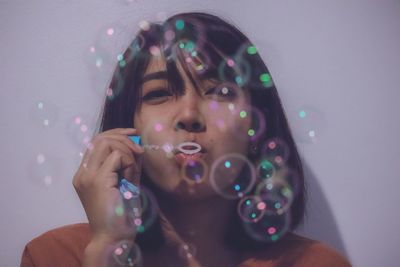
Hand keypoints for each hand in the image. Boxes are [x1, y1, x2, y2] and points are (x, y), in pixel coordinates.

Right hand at [73, 128, 143, 255]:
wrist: (113, 238)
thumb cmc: (121, 215)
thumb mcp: (127, 183)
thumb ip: (129, 164)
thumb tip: (137, 144)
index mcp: (85, 174)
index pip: (96, 142)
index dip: (115, 134)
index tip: (133, 134)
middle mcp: (82, 173)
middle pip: (99, 137)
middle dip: (123, 138)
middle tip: (139, 151)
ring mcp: (87, 176)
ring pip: (106, 142)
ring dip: (126, 151)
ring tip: (132, 172)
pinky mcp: (98, 180)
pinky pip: (117, 156)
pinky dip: (129, 163)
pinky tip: (130, 179)